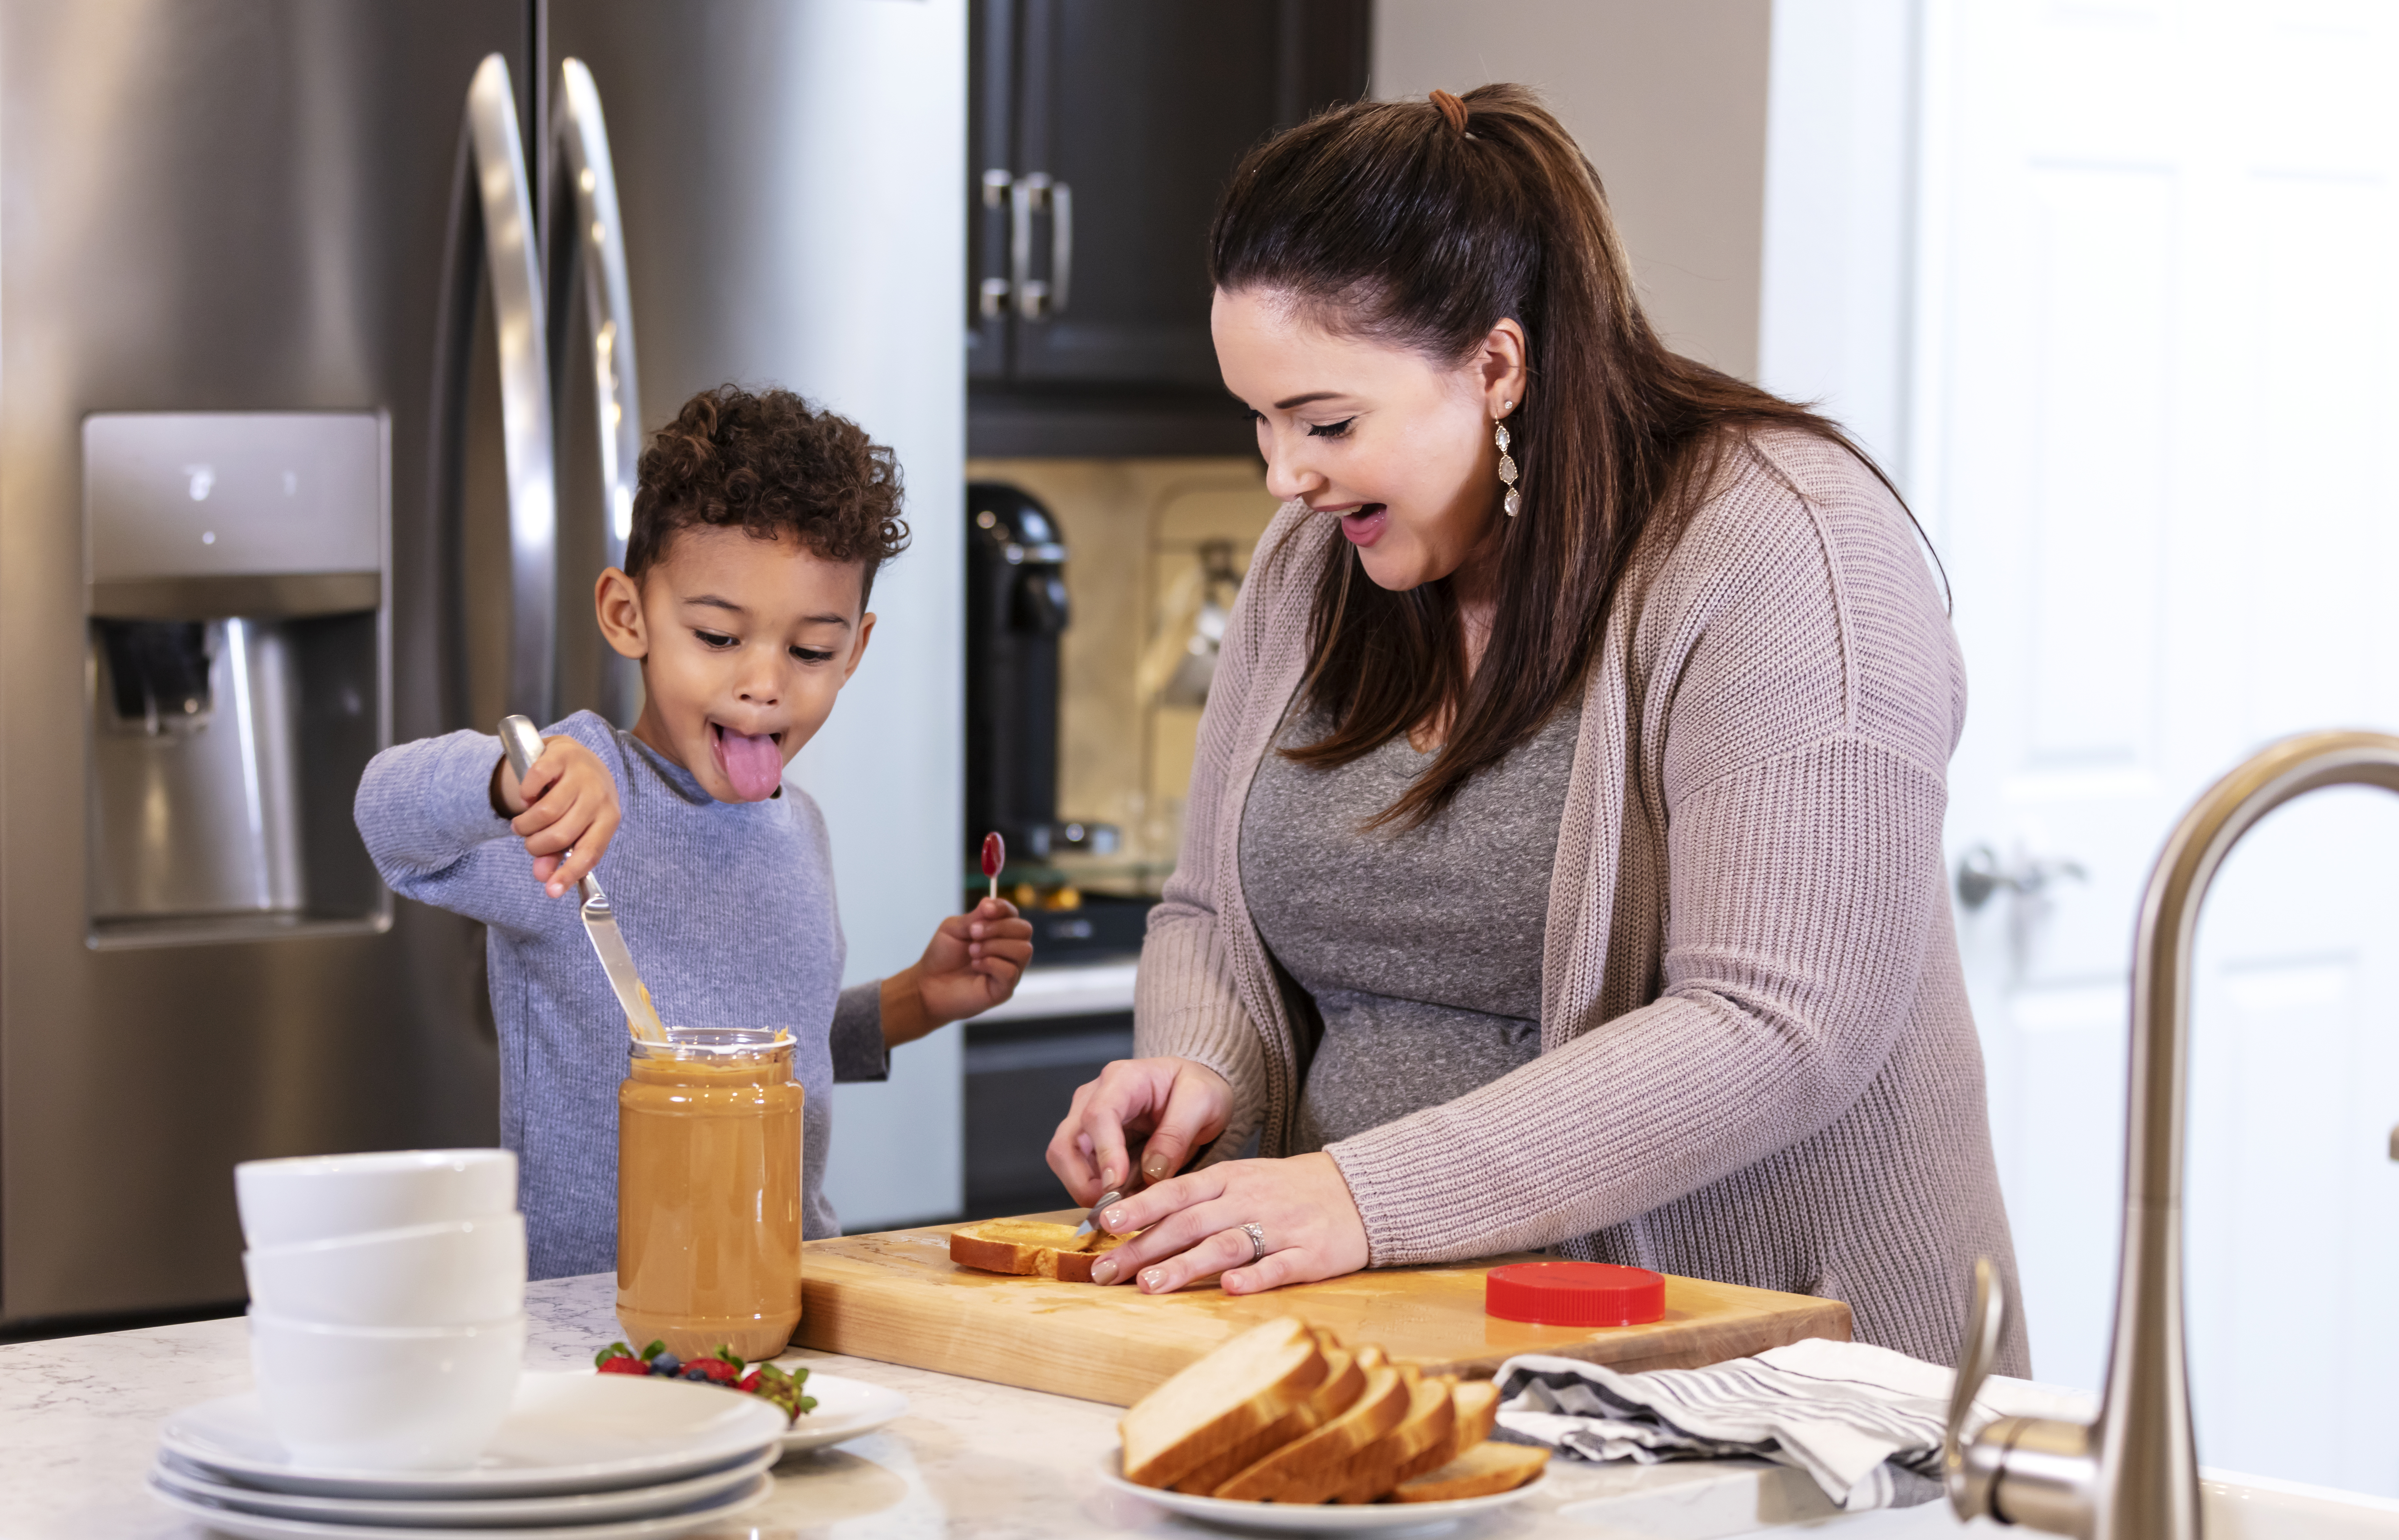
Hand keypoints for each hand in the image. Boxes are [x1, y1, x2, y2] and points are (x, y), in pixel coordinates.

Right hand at [490, 738, 619, 897]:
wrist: (576, 758)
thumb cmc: (576, 800)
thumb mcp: (573, 827)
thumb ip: (558, 854)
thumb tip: (543, 877)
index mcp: (608, 819)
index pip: (590, 852)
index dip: (569, 874)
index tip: (550, 891)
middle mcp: (599, 796)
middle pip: (561, 834)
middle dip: (536, 845)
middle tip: (529, 841)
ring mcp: (582, 773)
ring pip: (546, 812)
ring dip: (526, 824)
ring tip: (524, 823)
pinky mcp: (562, 753)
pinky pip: (535, 780)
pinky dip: (525, 793)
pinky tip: (528, 796)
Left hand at [880, 898, 1033, 1046]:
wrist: (928, 985)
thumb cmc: (942, 957)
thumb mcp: (954, 929)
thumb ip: (974, 916)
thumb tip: (989, 900)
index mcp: (998, 933)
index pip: (1013, 915)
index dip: (1003, 908)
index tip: (985, 909)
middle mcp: (1008, 951)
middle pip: (1024, 929)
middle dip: (998, 927)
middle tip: (973, 933)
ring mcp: (1009, 971)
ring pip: (1023, 950)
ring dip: (995, 946)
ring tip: (972, 952)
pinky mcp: (1004, 990)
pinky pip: (1011, 971)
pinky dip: (992, 964)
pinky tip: (976, 966)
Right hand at [1046, 1056, 1231, 1204]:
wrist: (1195, 1091)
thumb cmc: (1197, 1088)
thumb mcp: (1201, 1101)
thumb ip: (1177, 1133)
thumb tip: (1152, 1171)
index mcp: (1122, 1079)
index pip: (1098, 1115)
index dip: (1105, 1153)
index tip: (1117, 1184)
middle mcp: (1094, 1097)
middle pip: (1066, 1143)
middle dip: (1082, 1181)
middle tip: (1115, 1207)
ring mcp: (1087, 1122)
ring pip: (1065, 1162)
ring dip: (1087, 1190)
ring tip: (1122, 1207)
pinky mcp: (1091, 1144)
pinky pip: (1080, 1173)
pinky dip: (1096, 1192)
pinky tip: (1124, 1201)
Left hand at [1083, 1153, 1369, 1295]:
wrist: (1358, 1189)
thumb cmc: (1289, 1189)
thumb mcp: (1242, 1181)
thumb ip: (1198, 1200)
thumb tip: (1142, 1222)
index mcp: (1230, 1179)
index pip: (1176, 1192)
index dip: (1140, 1208)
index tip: (1104, 1224)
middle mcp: (1249, 1200)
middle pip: (1190, 1223)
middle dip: (1144, 1248)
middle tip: (1106, 1272)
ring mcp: (1280, 1227)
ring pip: (1227, 1244)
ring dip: (1186, 1265)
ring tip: (1150, 1285)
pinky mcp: (1310, 1254)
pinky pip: (1279, 1265)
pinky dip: (1254, 1277)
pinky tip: (1230, 1289)